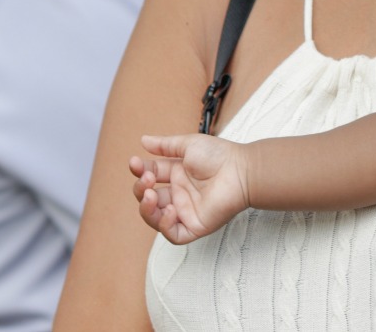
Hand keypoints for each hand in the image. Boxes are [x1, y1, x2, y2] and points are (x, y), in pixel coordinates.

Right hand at [129, 133, 248, 244]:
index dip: (140, 171)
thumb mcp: (187, 144)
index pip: (150, 175)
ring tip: (151, 194)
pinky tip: (168, 210)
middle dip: (141, 189)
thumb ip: (164, 145)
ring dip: (146, 208)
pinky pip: (173, 234)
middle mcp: (179, 193)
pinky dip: (164, 225)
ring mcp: (185, 211)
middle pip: (148, 198)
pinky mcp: (195, 226)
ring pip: (155, 218)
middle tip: (147, 179)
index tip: (134, 162)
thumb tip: (143, 140)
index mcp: (177, 174)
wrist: (240, 170)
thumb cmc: (219, 155)